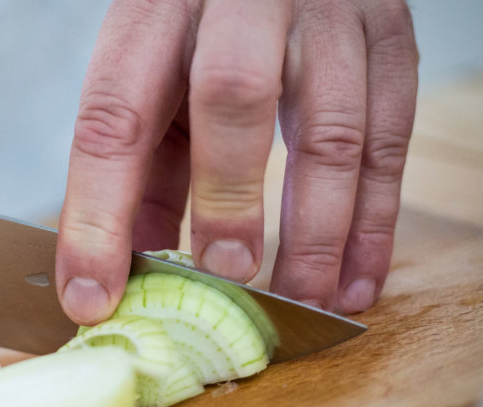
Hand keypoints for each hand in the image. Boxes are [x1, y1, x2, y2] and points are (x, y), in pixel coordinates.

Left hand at [55, 0, 417, 324]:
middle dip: (228, 200)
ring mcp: (326, 13)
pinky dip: (374, 222)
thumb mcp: (155, 70)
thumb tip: (129, 266)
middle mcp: (242, 1)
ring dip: (318, 233)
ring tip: (301, 301)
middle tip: (227, 276)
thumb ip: (143, 162)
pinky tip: (353, 283)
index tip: (90, 295)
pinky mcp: (388, 33)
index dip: (97, 217)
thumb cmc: (206, 21)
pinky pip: (392, 137)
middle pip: (234, 96)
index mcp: (156, 12)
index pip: (114, 117)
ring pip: (332, 128)